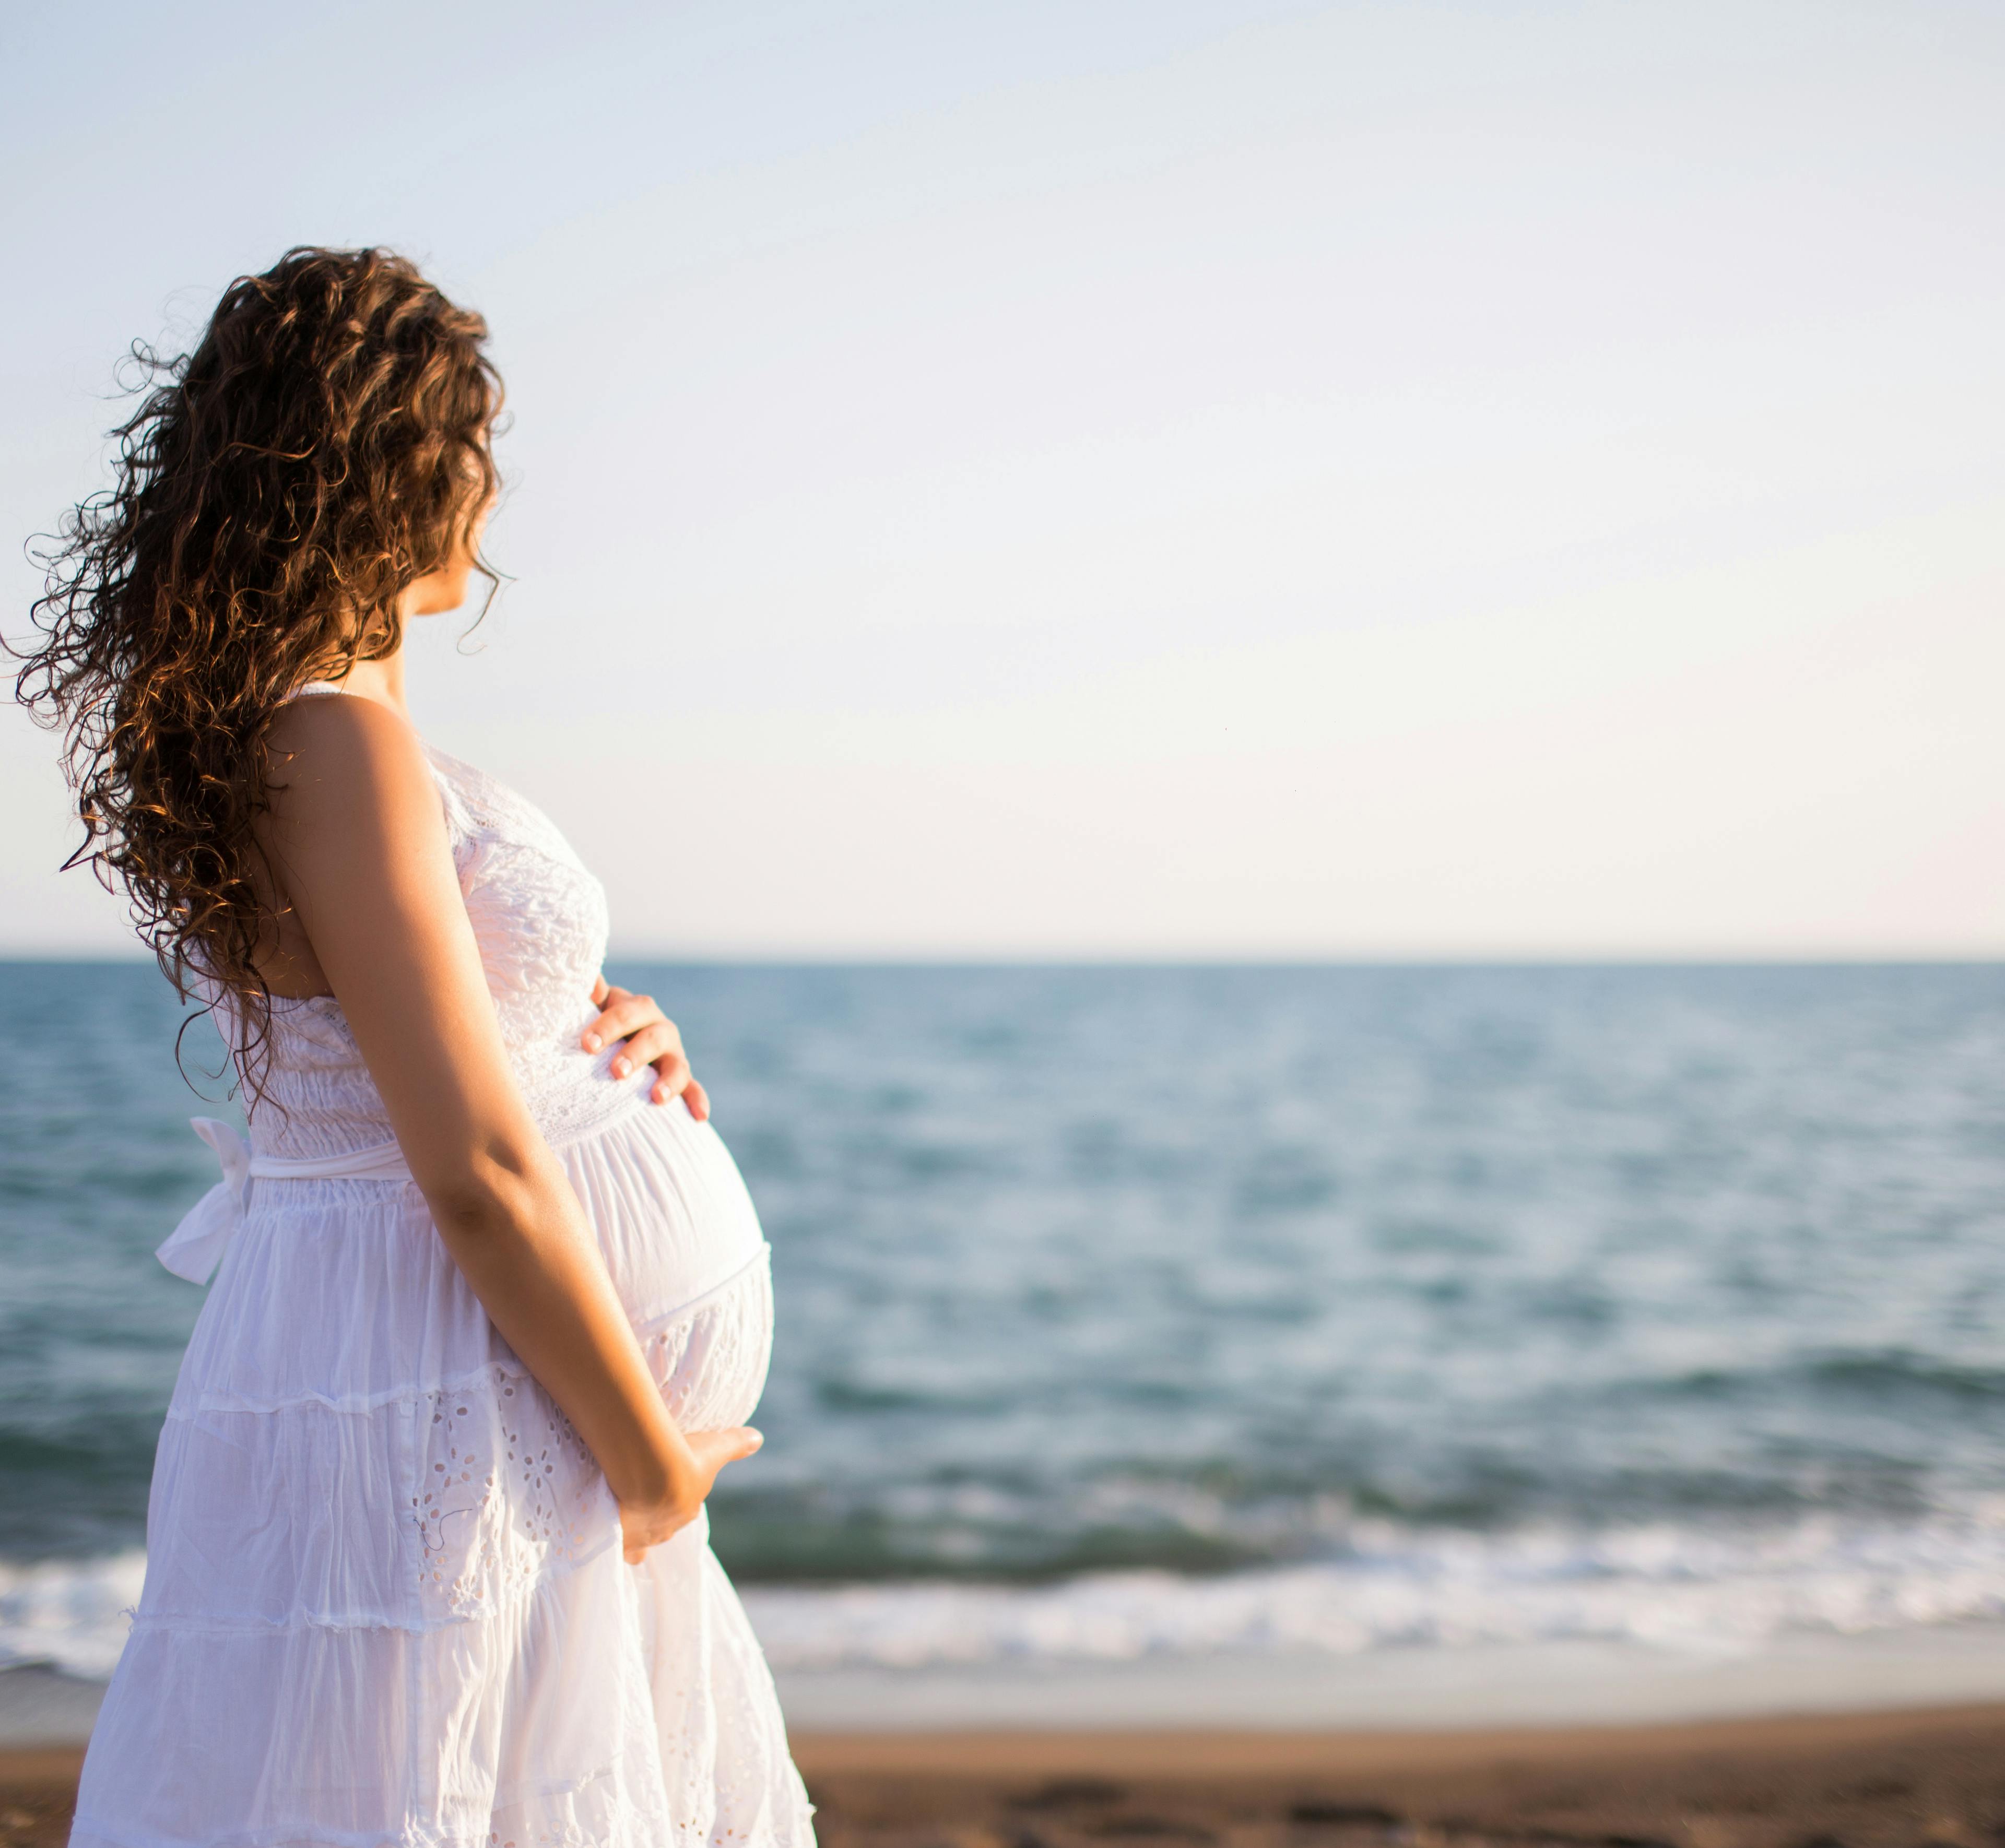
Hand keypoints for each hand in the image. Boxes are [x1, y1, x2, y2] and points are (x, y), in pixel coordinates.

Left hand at [582, 977, 709, 1118]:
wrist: (607, 1047)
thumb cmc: (592, 1027)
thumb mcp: (588, 1007)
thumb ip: (586, 993)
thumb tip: (589, 981)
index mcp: (636, 1009)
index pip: (628, 1012)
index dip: (609, 1026)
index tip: (587, 1045)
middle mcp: (659, 1029)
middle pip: (654, 1036)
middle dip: (636, 1054)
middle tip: (616, 1072)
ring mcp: (672, 1055)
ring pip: (677, 1064)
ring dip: (669, 1080)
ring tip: (656, 1097)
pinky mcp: (681, 1079)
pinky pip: (693, 1089)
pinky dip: (697, 1100)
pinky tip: (700, 1117)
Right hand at [618, 1426, 762, 1561]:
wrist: (650, 1476)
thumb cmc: (686, 1460)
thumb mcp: (715, 1447)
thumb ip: (735, 1444)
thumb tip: (758, 1438)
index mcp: (687, 1509)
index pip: (683, 1508)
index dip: (675, 1498)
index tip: (666, 1486)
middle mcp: (667, 1528)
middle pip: (662, 1526)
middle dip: (655, 1515)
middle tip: (641, 1497)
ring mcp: (643, 1537)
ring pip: (640, 1541)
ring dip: (634, 1528)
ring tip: (622, 1516)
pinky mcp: (620, 1541)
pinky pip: (618, 1549)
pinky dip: (614, 1541)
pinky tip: (607, 1531)